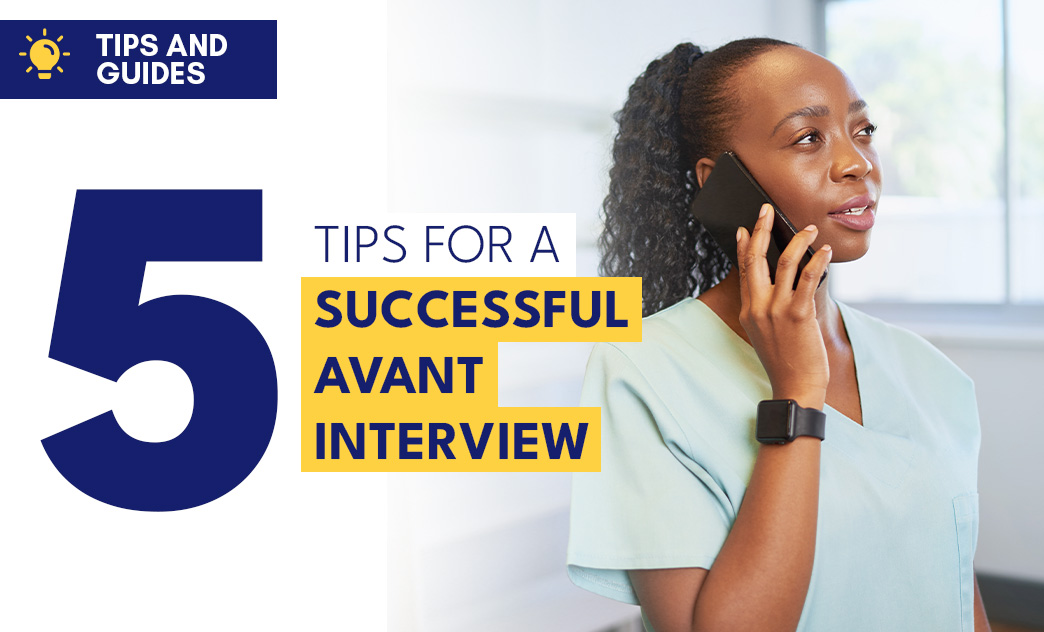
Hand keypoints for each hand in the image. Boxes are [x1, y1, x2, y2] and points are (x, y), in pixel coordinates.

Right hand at [736, 203, 832, 408]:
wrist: (794, 387)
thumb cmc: (786, 362)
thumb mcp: (765, 333)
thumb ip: (765, 308)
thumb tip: (777, 285)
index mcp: (748, 310)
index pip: (743, 270)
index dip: (743, 245)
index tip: (745, 228)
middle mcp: (758, 307)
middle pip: (755, 258)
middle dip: (761, 230)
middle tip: (767, 210)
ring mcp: (776, 310)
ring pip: (784, 262)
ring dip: (798, 240)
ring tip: (809, 229)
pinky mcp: (798, 314)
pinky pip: (809, 278)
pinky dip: (818, 260)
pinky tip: (825, 251)